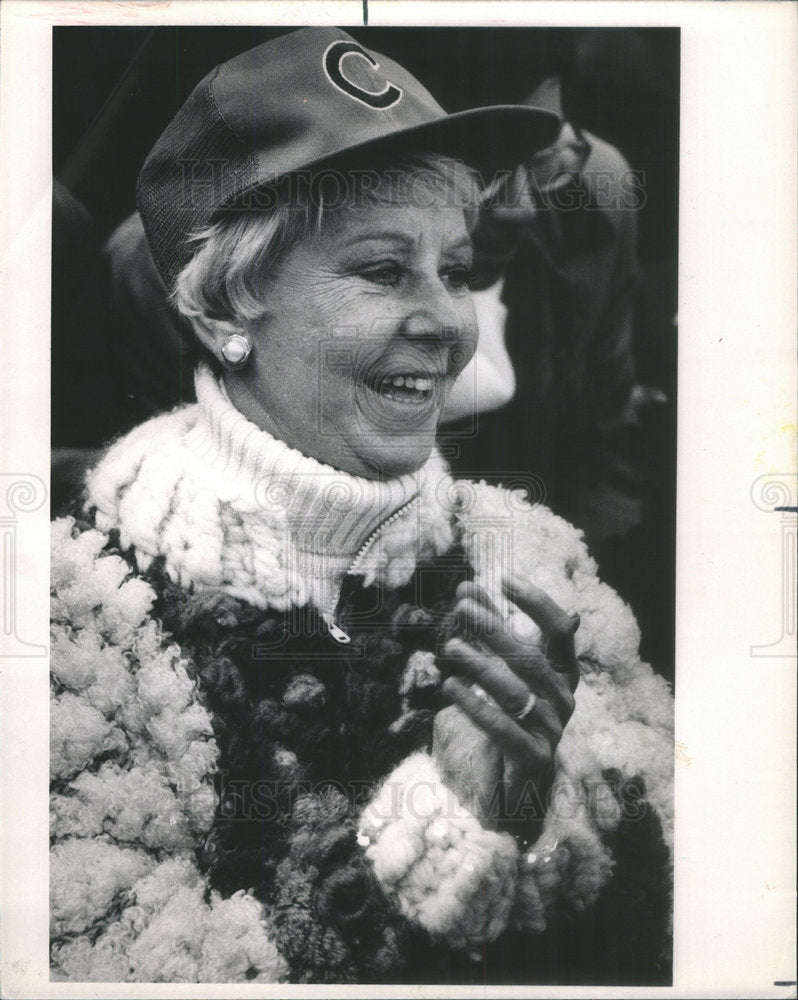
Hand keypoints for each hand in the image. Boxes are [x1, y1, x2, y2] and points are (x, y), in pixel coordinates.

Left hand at [432, 576, 579, 835]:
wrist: (514, 780)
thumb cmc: (510, 712)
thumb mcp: (501, 665)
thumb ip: (489, 629)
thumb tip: (468, 586)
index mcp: (563, 671)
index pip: (560, 630)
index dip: (536, 603)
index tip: (504, 578)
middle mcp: (564, 698)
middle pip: (530, 657)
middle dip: (495, 629)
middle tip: (462, 607)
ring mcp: (552, 729)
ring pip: (515, 691)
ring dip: (480, 664)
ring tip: (448, 646)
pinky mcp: (533, 757)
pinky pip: (503, 729)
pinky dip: (476, 706)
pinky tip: (449, 688)